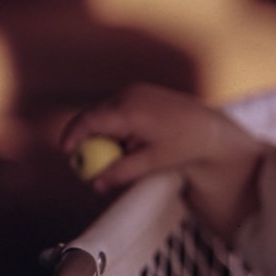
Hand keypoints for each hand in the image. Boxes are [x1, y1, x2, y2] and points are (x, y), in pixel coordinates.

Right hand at [60, 84, 264, 241]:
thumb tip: (95, 185)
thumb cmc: (183, 144)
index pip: (90, 120)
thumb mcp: (152, 162)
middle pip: (94, 114)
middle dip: (85, 136)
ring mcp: (135, 89)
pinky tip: (135, 139)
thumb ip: (121, 172)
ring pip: (105, 111)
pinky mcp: (141, 90)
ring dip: (104, 131)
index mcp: (130, 110)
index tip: (65, 152)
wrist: (209, 126)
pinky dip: (116, 123)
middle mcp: (130, 94)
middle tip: (83, 159)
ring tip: (124, 151)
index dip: (73, 135)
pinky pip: (117, 107)